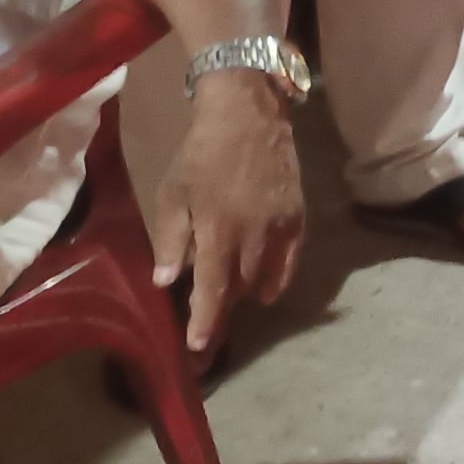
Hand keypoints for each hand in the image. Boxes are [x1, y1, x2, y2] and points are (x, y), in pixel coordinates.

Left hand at [152, 74, 306, 353]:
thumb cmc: (201, 153)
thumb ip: (171, 239)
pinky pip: (289, 260)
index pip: (214, 289)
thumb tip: (166, 280)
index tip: (197, 348)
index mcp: (219, 229)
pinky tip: (264, 291)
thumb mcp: (172, 193)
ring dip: (243, 295)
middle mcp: (254, 235)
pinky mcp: (297, 217)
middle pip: (239, 288)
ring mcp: (280, 227)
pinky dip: (276, 279)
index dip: (205, 321)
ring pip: (262, 277)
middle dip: (221, 311)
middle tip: (205, 327)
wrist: (248, 115)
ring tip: (228, 304)